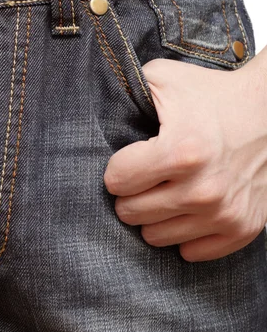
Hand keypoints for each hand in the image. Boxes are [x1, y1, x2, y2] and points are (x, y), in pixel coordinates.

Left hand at [104, 57, 266, 261]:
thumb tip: (89, 107)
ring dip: (154, 216)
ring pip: (154, 237)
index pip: (115, 181)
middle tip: (146, 177)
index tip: (131, 158)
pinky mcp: (243, 228)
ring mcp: (224, 213)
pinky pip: (191, 252)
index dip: (118, 168)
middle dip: (131, 194)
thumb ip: (124, 90)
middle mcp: (203, 189)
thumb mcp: (164, 78)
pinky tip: (189, 209)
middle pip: (129, 213)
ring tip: (167, 191)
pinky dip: (185, 232)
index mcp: (181, 152)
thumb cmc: (212, 94)